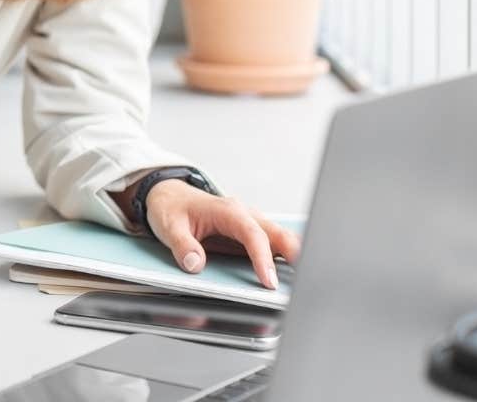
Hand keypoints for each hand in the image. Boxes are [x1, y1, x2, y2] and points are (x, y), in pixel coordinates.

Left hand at [144, 182, 300, 289]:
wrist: (169, 195)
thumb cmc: (172, 208)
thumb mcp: (169, 227)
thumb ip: (182, 246)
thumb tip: (195, 263)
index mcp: (227, 211)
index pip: (253, 235)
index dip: (263, 259)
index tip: (269, 281)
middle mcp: (244, 215)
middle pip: (278, 233)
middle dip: (295, 254)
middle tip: (305, 279)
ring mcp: (250, 223)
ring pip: (281, 237)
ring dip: (295, 255)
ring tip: (306, 280)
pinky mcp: (250, 232)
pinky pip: (274, 242)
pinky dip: (287, 255)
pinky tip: (296, 271)